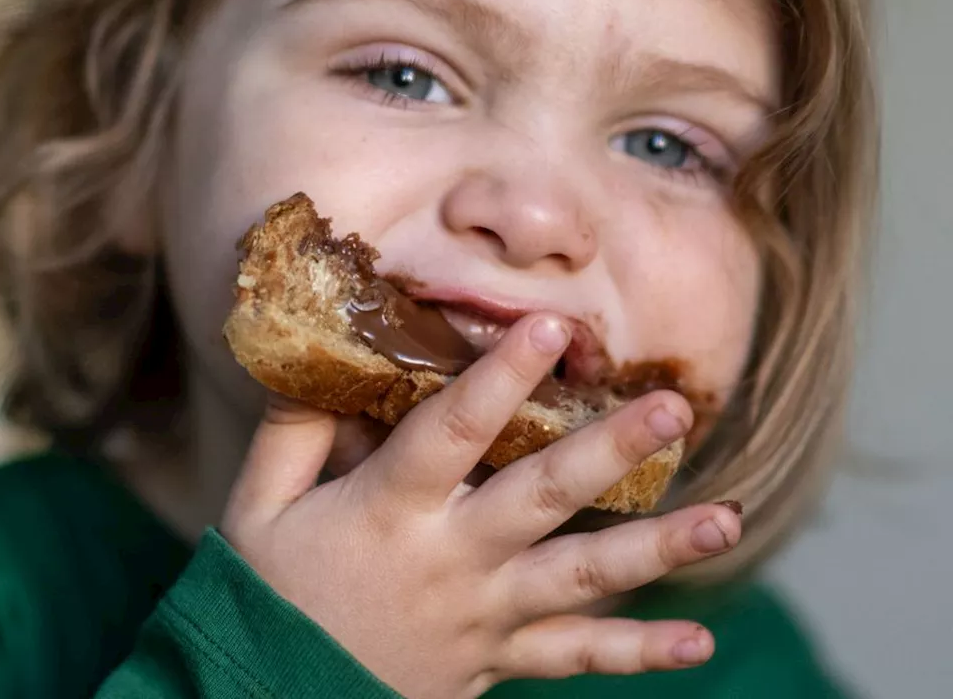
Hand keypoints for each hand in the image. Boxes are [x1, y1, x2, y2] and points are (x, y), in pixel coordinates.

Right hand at [220, 314, 742, 698]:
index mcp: (390, 511)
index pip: (452, 431)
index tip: (550, 327)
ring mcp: (484, 614)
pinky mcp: (499, 657)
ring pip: (581, 579)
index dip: (502, 376)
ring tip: (727, 521)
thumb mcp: (259, 507)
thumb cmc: (267, 595)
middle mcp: (451, 559)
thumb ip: (292, 432)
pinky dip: (636, 653)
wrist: (272, 698)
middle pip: (541, 497)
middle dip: (610, 450)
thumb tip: (321, 362)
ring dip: (657, 548)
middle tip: (673, 406)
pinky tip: (699, 643)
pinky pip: (574, 657)